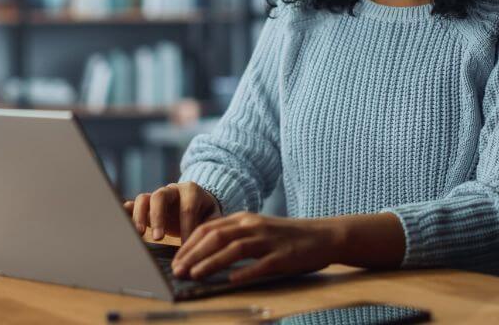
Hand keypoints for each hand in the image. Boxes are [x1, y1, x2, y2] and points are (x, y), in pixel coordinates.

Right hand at [123, 182, 221, 241]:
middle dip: (158, 218)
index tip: (186, 247)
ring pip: (144, 199)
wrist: (198, 202)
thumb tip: (204, 243)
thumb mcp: (213, 217)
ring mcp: (156, 195)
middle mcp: (171, 190)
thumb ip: (210, 226)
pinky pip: (133, 204)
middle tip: (158, 238)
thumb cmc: (206, 213)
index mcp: (191, 191)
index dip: (186, 228)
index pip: (187, 208)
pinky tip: (122, 223)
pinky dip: (126, 212)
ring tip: (139, 234)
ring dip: (139, 216)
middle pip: (160, 196)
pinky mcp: (146, 205)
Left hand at [171, 212, 340, 282]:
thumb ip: (234, 236)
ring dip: (211, 262)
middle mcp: (253, 225)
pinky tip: (231, 281)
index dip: (189, 244)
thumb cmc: (286, 237)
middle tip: (177, 270)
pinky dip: (244, 272)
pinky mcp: (283, 256)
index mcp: (244, 218)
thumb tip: (203, 253)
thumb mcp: (257, 230)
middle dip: (193, 254)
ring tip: (194, 275)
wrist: (323, 236)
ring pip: (234, 249)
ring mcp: (268, 240)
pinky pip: (261, 264)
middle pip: (216, 237)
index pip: (208, 228)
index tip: (175, 260)